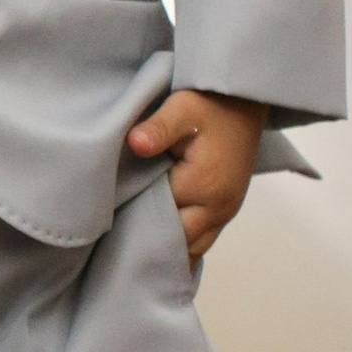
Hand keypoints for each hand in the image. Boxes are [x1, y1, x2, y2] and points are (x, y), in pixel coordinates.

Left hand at [126, 86, 264, 261]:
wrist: (245, 101)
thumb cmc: (211, 103)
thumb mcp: (182, 108)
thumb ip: (158, 128)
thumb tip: (135, 143)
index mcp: (203, 187)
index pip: (158, 221)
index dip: (131, 221)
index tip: (106, 222)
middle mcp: (217, 208)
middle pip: (174, 244)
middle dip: (146, 243)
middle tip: (112, 243)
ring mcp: (224, 212)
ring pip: (190, 249)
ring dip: (164, 249)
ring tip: (131, 251)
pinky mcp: (224, 210)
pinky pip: (200, 241)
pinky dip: (179, 246)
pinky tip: (156, 245)